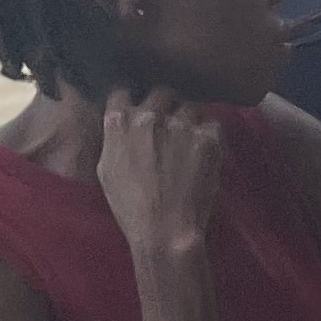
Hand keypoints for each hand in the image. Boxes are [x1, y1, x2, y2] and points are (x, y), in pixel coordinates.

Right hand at [94, 87, 225, 255]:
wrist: (165, 228)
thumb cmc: (130, 205)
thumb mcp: (107, 168)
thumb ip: (116, 138)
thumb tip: (122, 125)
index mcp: (120, 122)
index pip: (123, 91)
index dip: (132, 99)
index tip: (139, 107)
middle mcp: (150, 116)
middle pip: (161, 93)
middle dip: (165, 104)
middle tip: (171, 123)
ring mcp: (181, 125)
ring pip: (189, 107)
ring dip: (190, 119)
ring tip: (191, 138)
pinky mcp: (207, 138)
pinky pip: (212, 124)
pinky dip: (210, 134)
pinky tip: (206, 149)